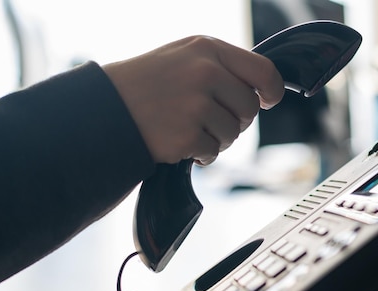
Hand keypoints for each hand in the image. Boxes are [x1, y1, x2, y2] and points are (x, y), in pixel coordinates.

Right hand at [103, 36, 284, 165]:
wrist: (106, 109)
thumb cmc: (148, 85)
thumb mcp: (184, 57)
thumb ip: (222, 67)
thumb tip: (262, 91)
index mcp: (207, 49)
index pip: (263, 71)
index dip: (271, 91)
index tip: (267, 100)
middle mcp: (205, 73)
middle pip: (249, 108)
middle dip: (235, 120)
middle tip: (209, 119)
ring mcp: (195, 105)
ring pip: (233, 134)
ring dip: (216, 139)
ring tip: (188, 128)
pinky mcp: (186, 135)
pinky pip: (213, 153)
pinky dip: (200, 154)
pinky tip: (179, 142)